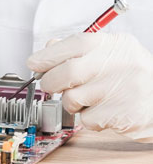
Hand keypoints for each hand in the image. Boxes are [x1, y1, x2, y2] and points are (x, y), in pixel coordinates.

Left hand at [28, 33, 152, 141]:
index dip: (48, 55)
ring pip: (73, 99)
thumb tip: (48, 48)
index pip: (74, 44)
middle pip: (67, 73)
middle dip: (50, 82)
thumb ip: (79, 49)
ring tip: (86, 98)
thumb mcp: (111, 52)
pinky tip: (102, 110)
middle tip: (50, 85)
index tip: (33, 63)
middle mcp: (119, 64)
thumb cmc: (131, 74)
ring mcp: (122, 90)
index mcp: (114, 45)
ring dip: (70, 102)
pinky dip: (87, 116)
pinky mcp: (123, 116)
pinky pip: (87, 119)